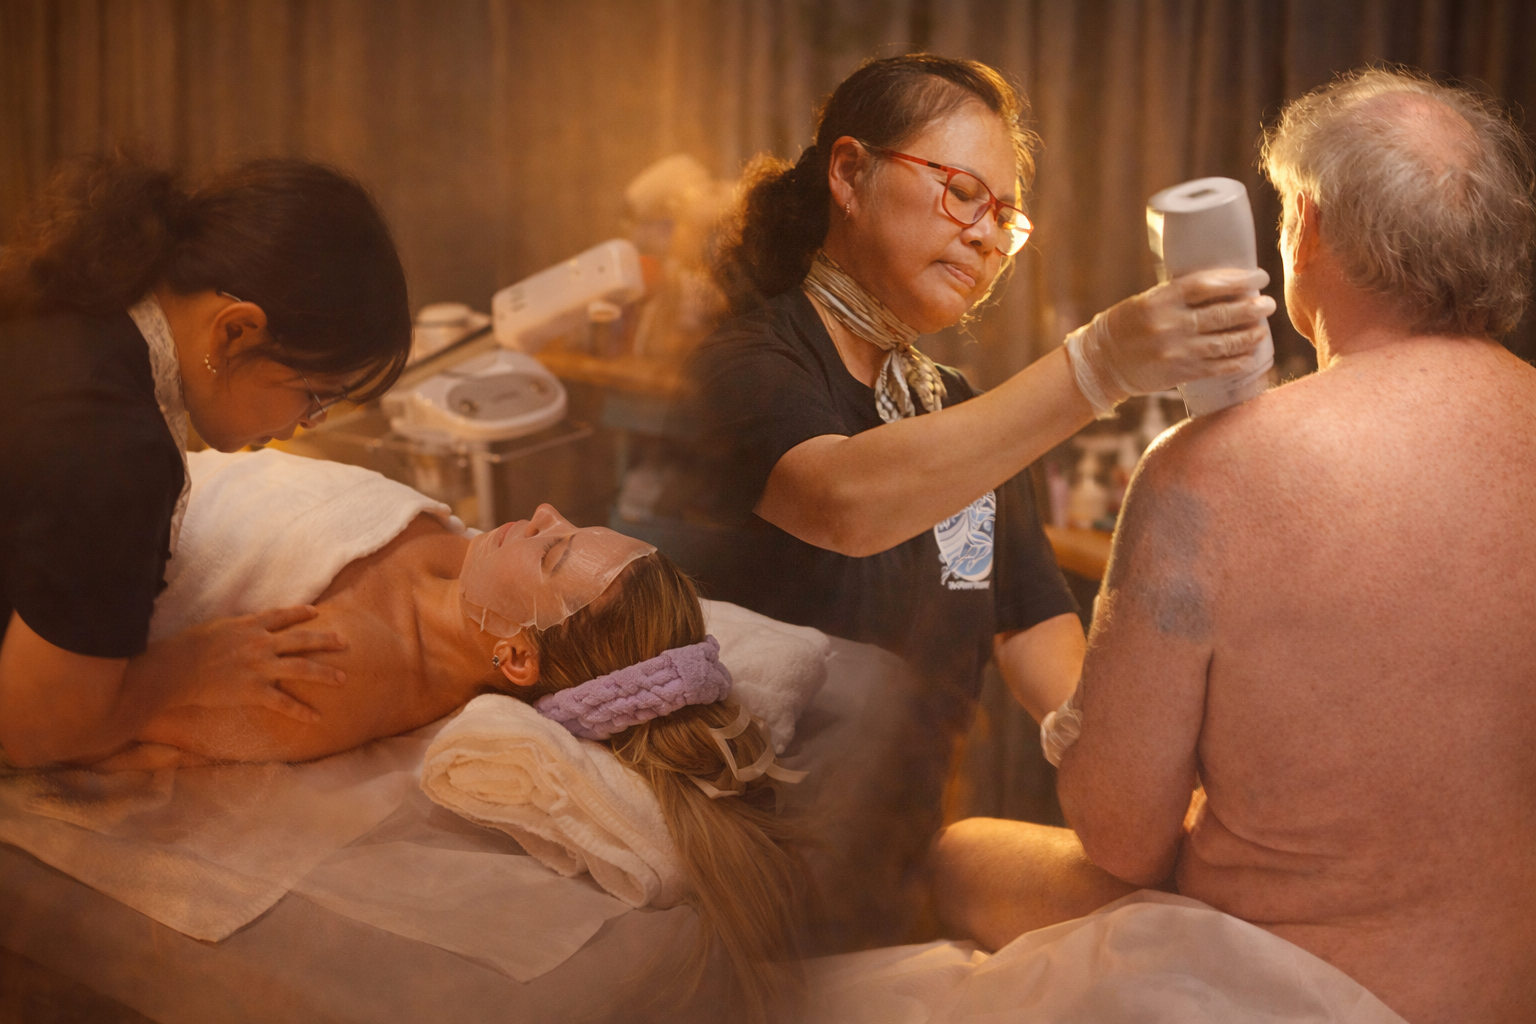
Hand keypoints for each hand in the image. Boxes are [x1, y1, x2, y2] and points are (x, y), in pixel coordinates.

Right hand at [148, 605, 347, 723]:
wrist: (176, 670)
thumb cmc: (187, 647)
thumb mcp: (215, 626)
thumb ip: (235, 627)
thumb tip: (242, 627)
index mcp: (250, 625)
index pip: (282, 615)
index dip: (301, 612)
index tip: (317, 612)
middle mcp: (261, 644)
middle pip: (302, 640)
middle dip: (326, 641)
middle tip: (346, 642)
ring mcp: (260, 668)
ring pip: (302, 668)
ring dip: (325, 674)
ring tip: (343, 678)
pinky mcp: (254, 691)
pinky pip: (284, 703)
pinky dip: (301, 712)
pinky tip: (316, 718)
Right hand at [1065, 268, 1275, 417]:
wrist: (1102, 362)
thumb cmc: (1127, 326)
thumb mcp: (1147, 301)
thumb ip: (1179, 295)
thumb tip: (1224, 286)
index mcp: (1160, 300)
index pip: (1206, 285)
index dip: (1237, 280)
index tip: (1259, 277)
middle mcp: (1169, 325)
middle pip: (1220, 314)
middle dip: (1251, 308)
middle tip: (1266, 304)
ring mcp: (1175, 351)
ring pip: (1223, 343)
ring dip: (1249, 335)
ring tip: (1261, 329)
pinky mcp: (1179, 372)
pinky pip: (1216, 367)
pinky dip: (1237, 362)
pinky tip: (1249, 356)